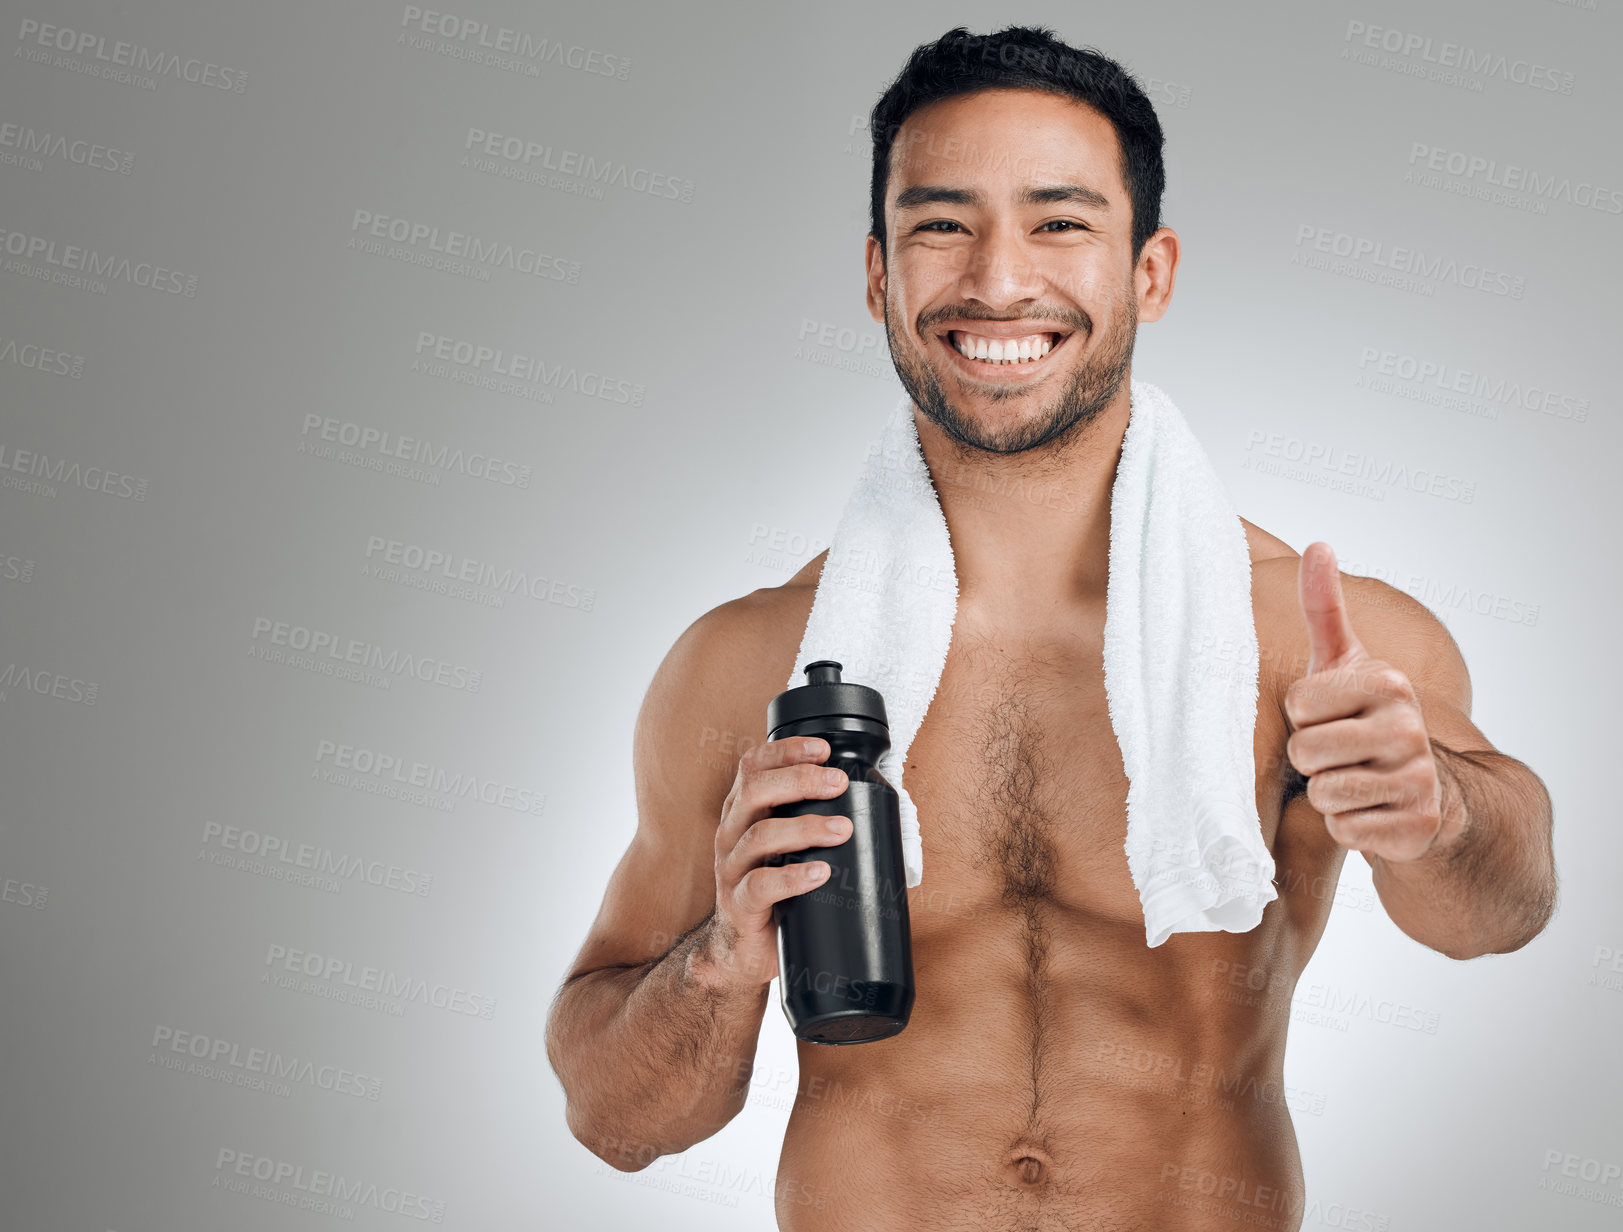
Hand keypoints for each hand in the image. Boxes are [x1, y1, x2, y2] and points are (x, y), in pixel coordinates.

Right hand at [703, 737, 852, 987]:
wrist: (744, 950)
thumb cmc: (775, 892)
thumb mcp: (787, 849)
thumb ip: (815, 824)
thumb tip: (880, 810)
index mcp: (743, 811)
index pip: (753, 766)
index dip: (785, 750)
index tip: (822, 748)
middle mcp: (731, 833)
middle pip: (754, 790)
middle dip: (799, 780)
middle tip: (838, 782)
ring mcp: (731, 869)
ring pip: (759, 835)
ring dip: (805, 827)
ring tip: (842, 829)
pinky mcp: (738, 905)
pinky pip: (760, 885)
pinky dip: (793, 876)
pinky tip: (820, 872)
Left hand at [1284, 542, 1453, 861]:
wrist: (1427, 791)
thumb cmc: (1365, 718)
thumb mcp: (1344, 662)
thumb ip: (1324, 607)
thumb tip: (1317, 543)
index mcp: (1388, 683)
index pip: (1298, 704)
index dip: (1304, 716)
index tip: (1331, 714)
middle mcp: (1410, 729)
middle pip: (1306, 752)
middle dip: (1312, 759)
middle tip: (1340, 753)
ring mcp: (1419, 780)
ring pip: (1323, 794)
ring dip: (1328, 793)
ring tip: (1355, 779)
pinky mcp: (1417, 827)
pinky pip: (1344, 830)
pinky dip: (1348, 826)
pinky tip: (1373, 811)